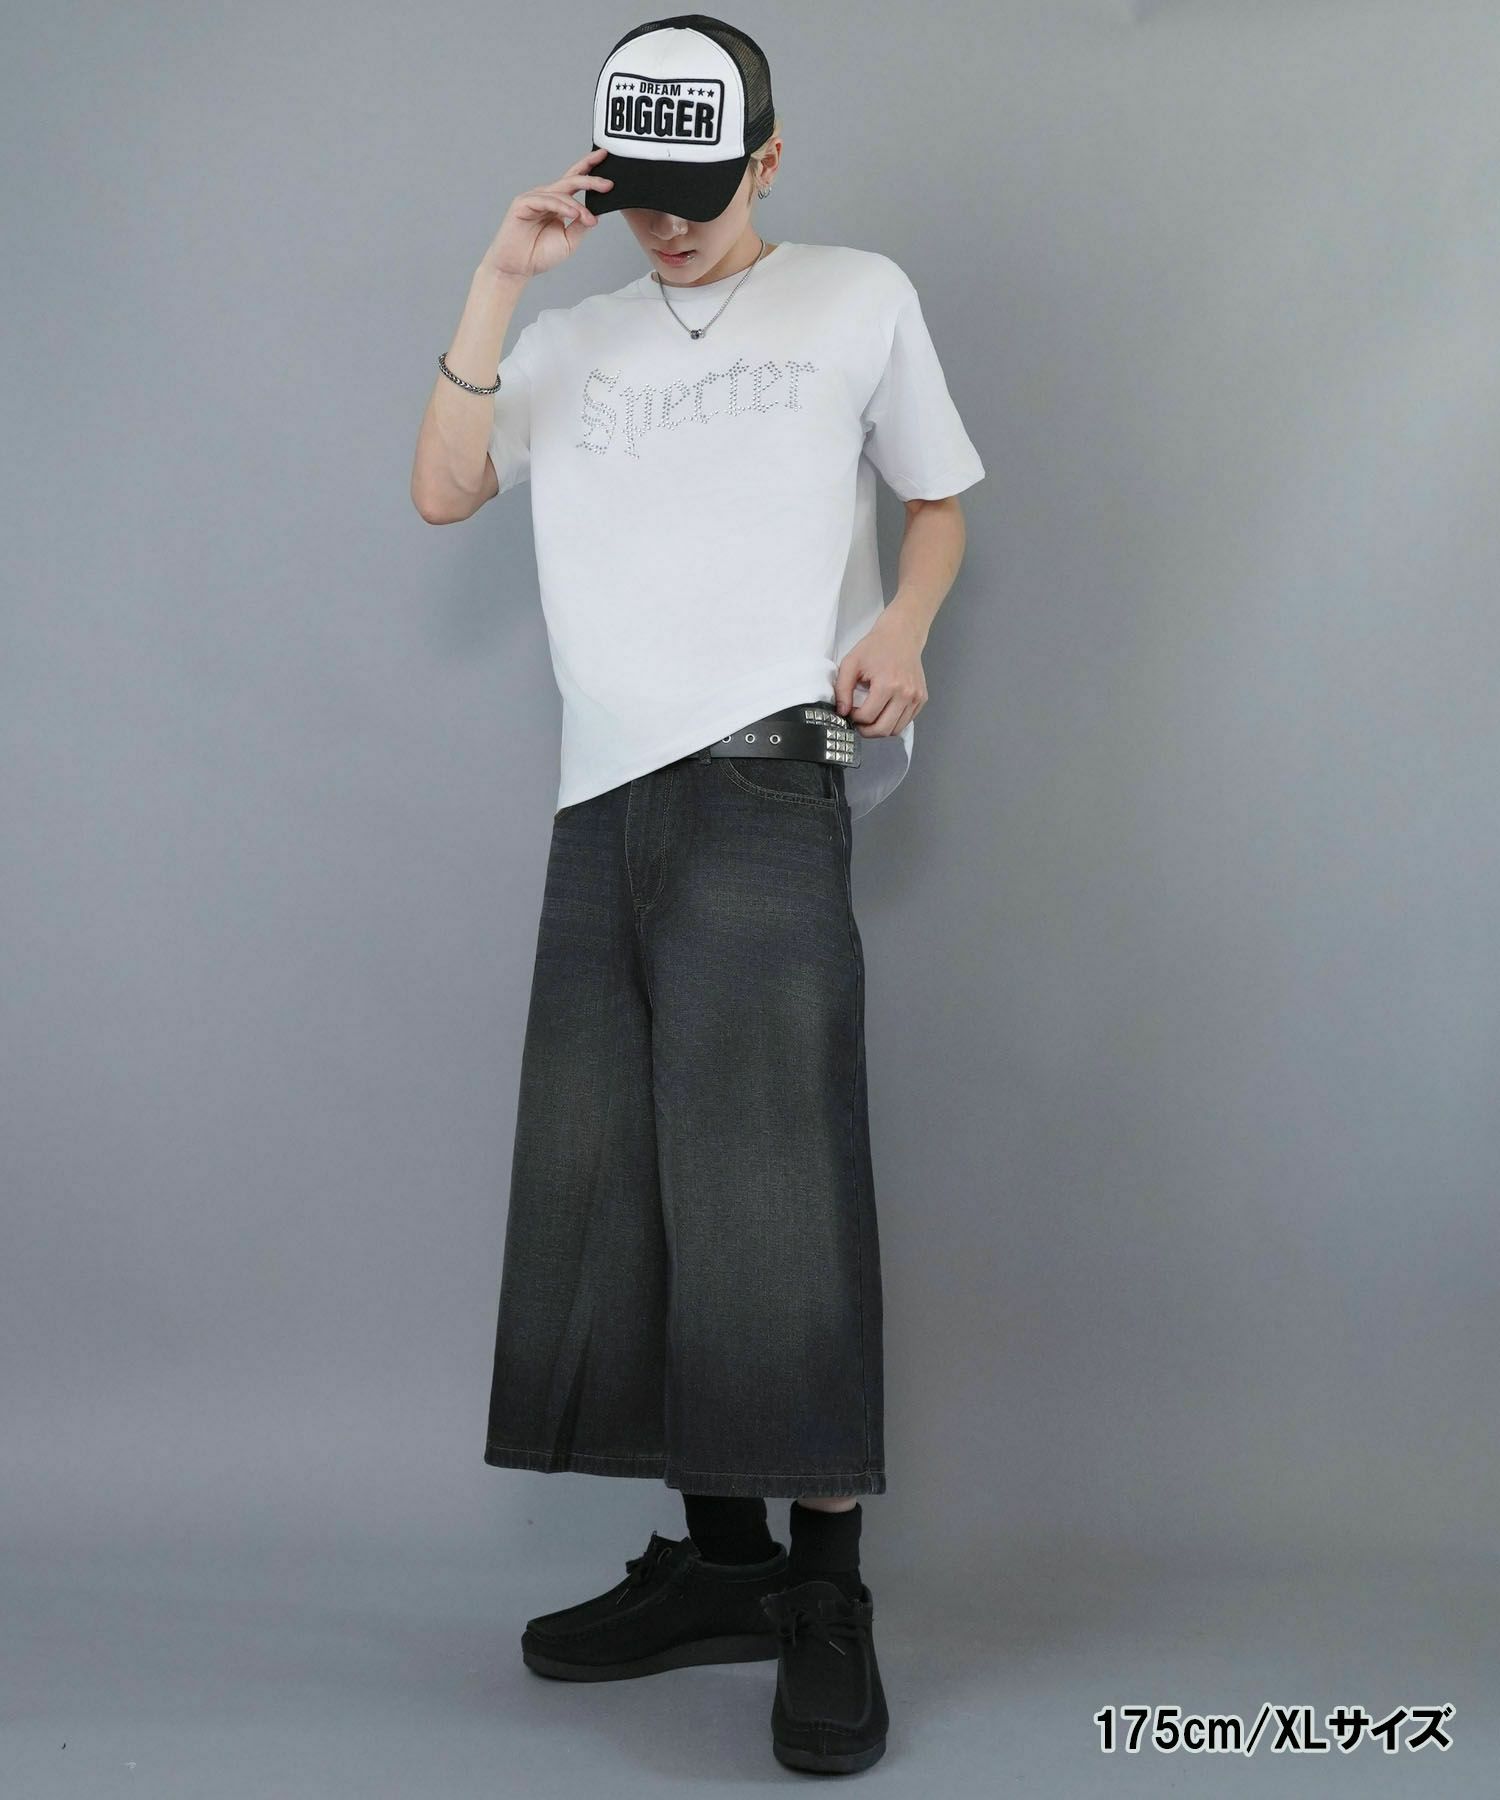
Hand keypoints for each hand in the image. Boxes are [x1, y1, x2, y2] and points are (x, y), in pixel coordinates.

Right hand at [481, 149, 612, 281]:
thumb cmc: (539, 255)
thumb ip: (581, 225)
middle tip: (608, 184)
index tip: (604, 157)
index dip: (588, 168)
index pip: (575, 181)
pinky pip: (547, 200)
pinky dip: (562, 207)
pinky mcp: (523, 203)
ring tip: (589, 219)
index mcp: (558, 203)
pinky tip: (573, 214)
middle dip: (590, 179)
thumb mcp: (569, 240)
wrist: (517, 267)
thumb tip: (595, 212)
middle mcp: (546, 197)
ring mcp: (534, 198)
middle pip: (571, 180)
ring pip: (561, 193)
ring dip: (578, 206)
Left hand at [833, 610, 928, 737]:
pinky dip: (893, 722)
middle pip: (883, 729)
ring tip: (870, 716)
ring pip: (896, 730)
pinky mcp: (922, 699)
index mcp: (888, 684)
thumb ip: (842, 689)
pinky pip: (906, 722)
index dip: (854, 718)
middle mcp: (906, 694)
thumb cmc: (876, 647)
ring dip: (880, 728)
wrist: (902, 635)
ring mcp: (916, 698)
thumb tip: (842, 712)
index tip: (850, 710)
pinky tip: (884, 710)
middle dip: (866, 730)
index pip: (868, 717)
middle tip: (858, 722)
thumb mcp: (851, 663)